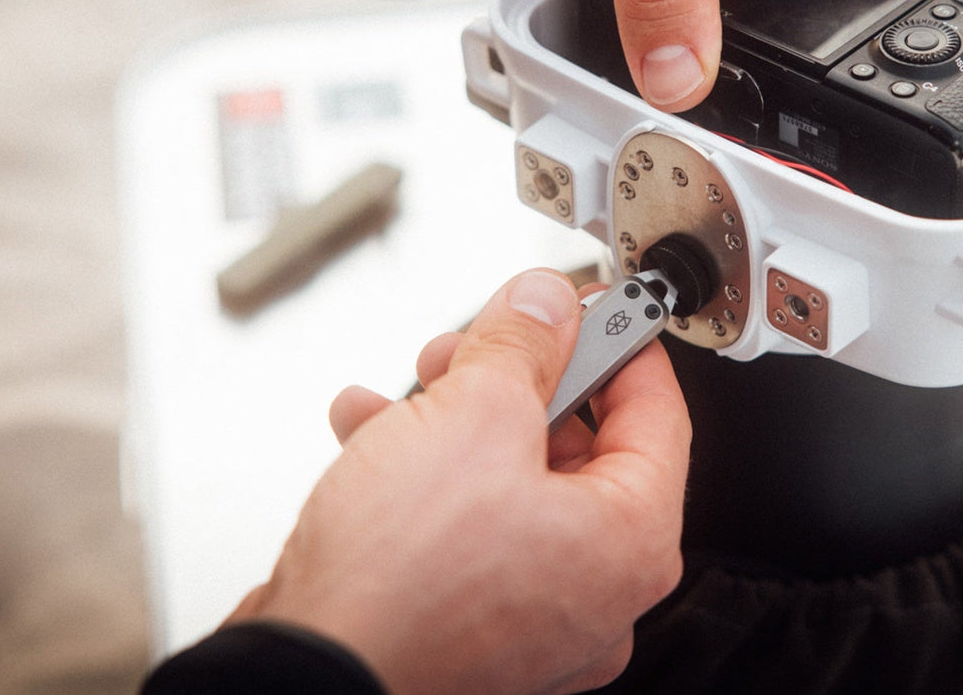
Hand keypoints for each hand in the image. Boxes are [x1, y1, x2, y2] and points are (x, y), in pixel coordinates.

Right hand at [230, 269, 690, 694]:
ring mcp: (532, 619)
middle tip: (481, 342)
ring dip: (461, 416)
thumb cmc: (400, 584)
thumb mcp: (474, 414)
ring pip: (513, 481)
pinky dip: (428, 471)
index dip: (620, 342)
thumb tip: (545, 304)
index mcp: (630, 543)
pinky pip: (469, 527)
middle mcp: (595, 593)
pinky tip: (375, 431)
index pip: (659, 414)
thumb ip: (522, 343)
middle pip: (580, 445)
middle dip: (519, 378)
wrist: (303, 673)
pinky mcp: (470, 627)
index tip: (591, 304)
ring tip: (416, 383)